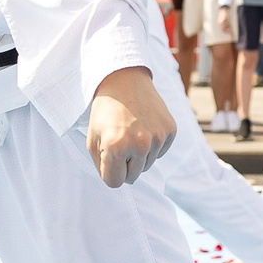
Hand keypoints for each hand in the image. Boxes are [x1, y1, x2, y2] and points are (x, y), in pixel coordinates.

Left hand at [87, 66, 172, 187]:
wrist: (124, 80)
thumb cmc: (105, 112)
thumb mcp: (92, 139)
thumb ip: (103, 166)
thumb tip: (122, 181)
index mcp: (116, 147)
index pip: (115, 182)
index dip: (109, 171)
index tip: (107, 156)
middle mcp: (140, 144)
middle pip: (133, 177)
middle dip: (124, 164)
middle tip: (119, 140)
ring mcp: (158, 138)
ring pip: (147, 166)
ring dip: (138, 155)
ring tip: (131, 131)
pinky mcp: (170, 131)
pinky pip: (160, 153)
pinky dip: (152, 145)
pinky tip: (144, 126)